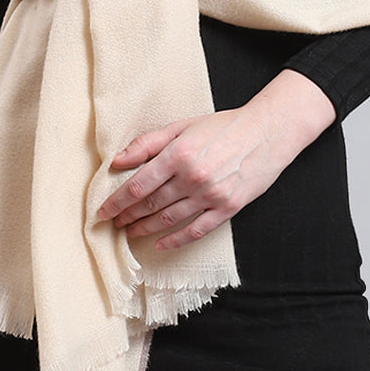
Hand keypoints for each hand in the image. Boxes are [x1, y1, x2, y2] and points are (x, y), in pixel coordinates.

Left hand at [96, 69, 334, 250]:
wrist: (266, 133)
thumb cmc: (222, 126)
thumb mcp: (182, 126)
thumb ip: (148, 143)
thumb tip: (118, 161)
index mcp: (178, 154)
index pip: (137, 186)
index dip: (116, 201)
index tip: (103, 210)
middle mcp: (192, 177)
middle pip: (149, 204)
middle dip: (127, 216)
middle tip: (113, 223)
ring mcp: (210, 195)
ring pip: (168, 219)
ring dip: (144, 228)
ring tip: (130, 232)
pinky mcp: (227, 208)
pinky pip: (195, 230)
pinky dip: (175, 240)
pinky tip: (160, 244)